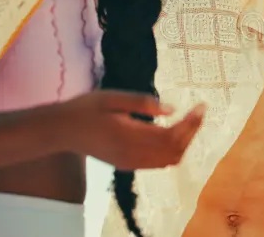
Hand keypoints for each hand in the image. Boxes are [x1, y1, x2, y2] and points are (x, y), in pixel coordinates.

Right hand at [53, 90, 204, 170]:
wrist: (61, 131)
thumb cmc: (86, 108)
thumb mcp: (112, 97)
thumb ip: (142, 103)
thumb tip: (172, 109)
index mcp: (128, 136)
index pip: (171, 135)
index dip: (191, 123)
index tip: (202, 106)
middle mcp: (131, 154)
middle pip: (175, 150)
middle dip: (192, 131)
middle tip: (200, 111)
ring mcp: (130, 163)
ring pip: (170, 160)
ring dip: (185, 142)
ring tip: (191, 120)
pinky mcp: (127, 165)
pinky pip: (159, 163)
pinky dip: (173, 150)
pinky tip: (175, 132)